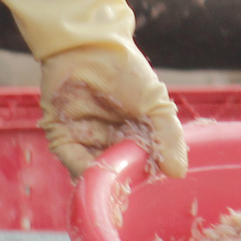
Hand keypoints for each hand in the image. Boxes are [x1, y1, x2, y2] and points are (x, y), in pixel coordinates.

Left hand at [40, 42, 187, 177]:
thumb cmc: (126, 71)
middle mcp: (108, 141)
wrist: (89, 44)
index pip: (141, 167)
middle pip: (117, 173)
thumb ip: (168, 137)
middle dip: (124, 186)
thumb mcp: (156, 104)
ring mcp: (85, 140)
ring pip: (95, 172)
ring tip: (116, 189)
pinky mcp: (62, 135)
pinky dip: (84, 171)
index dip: (146, 179)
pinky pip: (73, 160)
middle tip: (132, 196)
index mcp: (132, 135)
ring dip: (104, 182)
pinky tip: (97, 175)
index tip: (154, 189)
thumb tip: (178, 174)